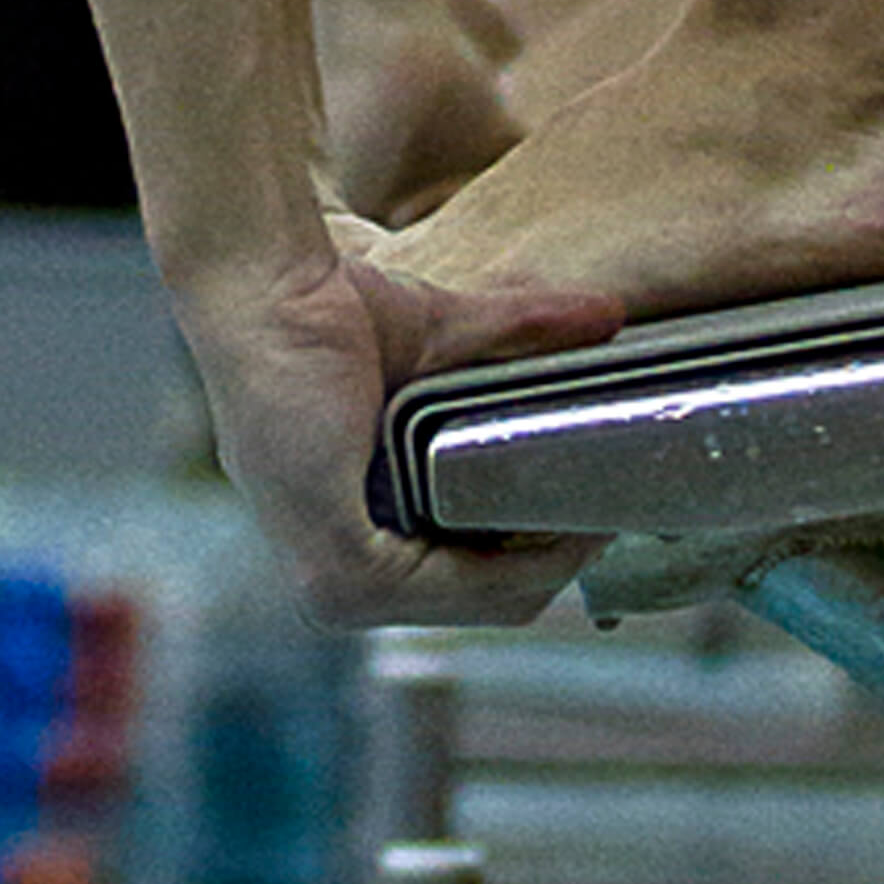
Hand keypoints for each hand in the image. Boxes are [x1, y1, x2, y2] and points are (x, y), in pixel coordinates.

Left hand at [178, 226, 620, 630]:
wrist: (267, 284)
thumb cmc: (327, 308)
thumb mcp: (445, 339)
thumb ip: (519, 336)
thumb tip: (609, 312)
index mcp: (354, 543)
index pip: (470, 578)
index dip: (544, 548)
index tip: (601, 497)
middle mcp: (337, 584)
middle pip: (487, 597)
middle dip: (559, 558)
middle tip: (616, 499)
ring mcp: (332, 588)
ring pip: (482, 599)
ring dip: (550, 563)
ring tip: (599, 506)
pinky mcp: (340, 570)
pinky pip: (455, 591)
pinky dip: (518, 564)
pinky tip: (561, 524)